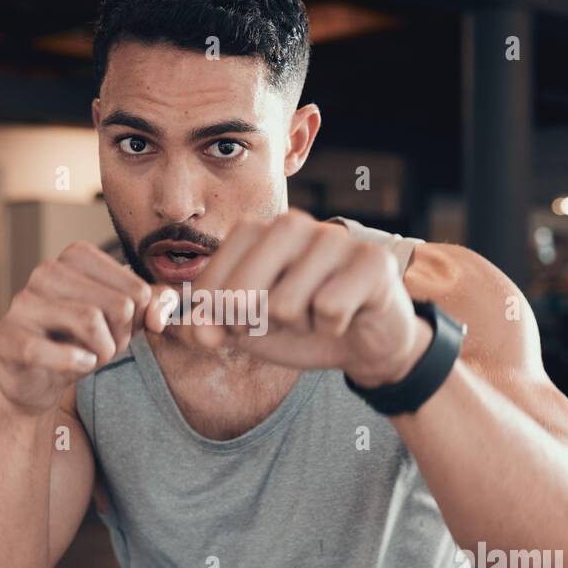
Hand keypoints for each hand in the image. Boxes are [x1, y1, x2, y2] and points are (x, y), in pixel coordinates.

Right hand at [0, 241, 177, 414]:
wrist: (36, 378)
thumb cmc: (81, 341)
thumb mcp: (125, 320)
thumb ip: (154, 305)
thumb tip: (158, 314)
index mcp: (77, 256)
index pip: (138, 291)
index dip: (138, 321)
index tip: (119, 332)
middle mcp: (47, 270)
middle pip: (118, 305)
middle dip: (122, 338)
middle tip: (105, 350)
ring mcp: (23, 301)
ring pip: (90, 320)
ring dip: (102, 352)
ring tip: (90, 357)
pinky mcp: (7, 334)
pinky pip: (53, 349)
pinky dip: (77, 363)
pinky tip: (78, 365)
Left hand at [188, 210, 430, 386]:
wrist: (363, 342)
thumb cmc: (301, 327)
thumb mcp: (245, 329)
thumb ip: (210, 325)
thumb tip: (194, 331)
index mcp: (256, 233)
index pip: (210, 284)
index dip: (217, 320)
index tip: (239, 325)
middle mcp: (292, 224)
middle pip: (239, 295)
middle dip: (255, 327)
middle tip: (282, 321)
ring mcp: (334, 239)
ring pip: (284, 306)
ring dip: (299, 327)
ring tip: (316, 315)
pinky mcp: (372, 260)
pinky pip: (329, 308)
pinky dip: (332, 328)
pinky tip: (346, 316)